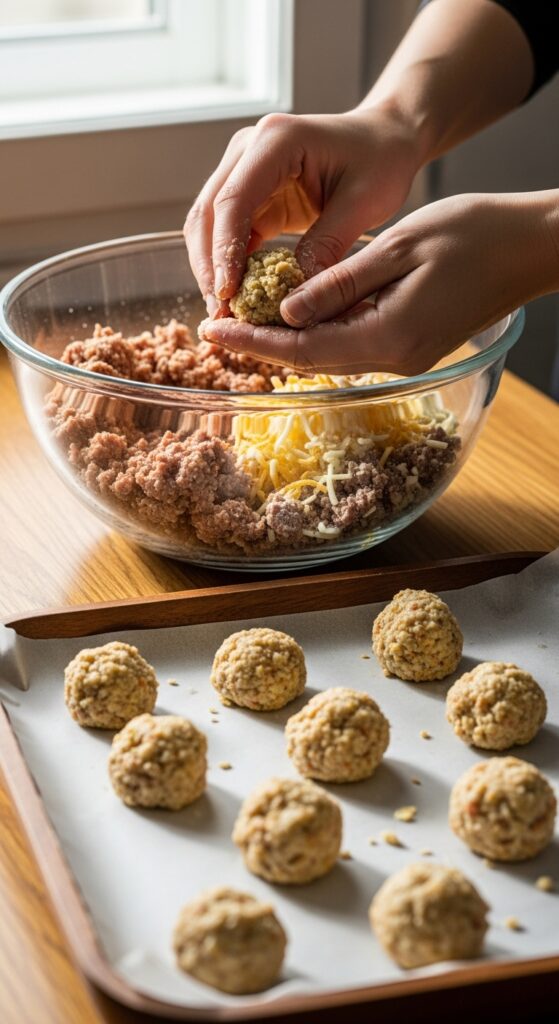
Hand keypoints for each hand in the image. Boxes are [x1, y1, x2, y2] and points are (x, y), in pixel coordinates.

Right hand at [184, 106, 419, 311]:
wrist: (383, 140)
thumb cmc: (380, 162)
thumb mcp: (363, 204)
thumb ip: (327, 245)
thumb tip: (295, 296)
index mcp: (276, 140)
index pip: (233, 200)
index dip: (224, 250)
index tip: (227, 293)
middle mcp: (249, 149)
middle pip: (208, 212)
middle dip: (209, 265)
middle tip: (220, 312)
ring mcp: (244, 169)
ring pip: (208, 224)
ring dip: (211, 268)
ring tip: (223, 311)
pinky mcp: (251, 193)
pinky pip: (227, 232)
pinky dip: (227, 264)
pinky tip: (237, 296)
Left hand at [200, 192, 558, 374]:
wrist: (529, 248)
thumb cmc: (473, 235)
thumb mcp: (399, 247)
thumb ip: (340, 283)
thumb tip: (288, 312)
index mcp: (388, 337)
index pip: (303, 350)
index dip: (253, 342)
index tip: (212, 332)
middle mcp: (393, 359)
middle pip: (310, 361)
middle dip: (260, 346)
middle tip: (213, 329)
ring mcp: (403, 357)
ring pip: (329, 354)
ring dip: (285, 342)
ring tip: (240, 322)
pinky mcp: (409, 345)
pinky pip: (351, 344)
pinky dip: (317, 332)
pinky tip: (292, 315)